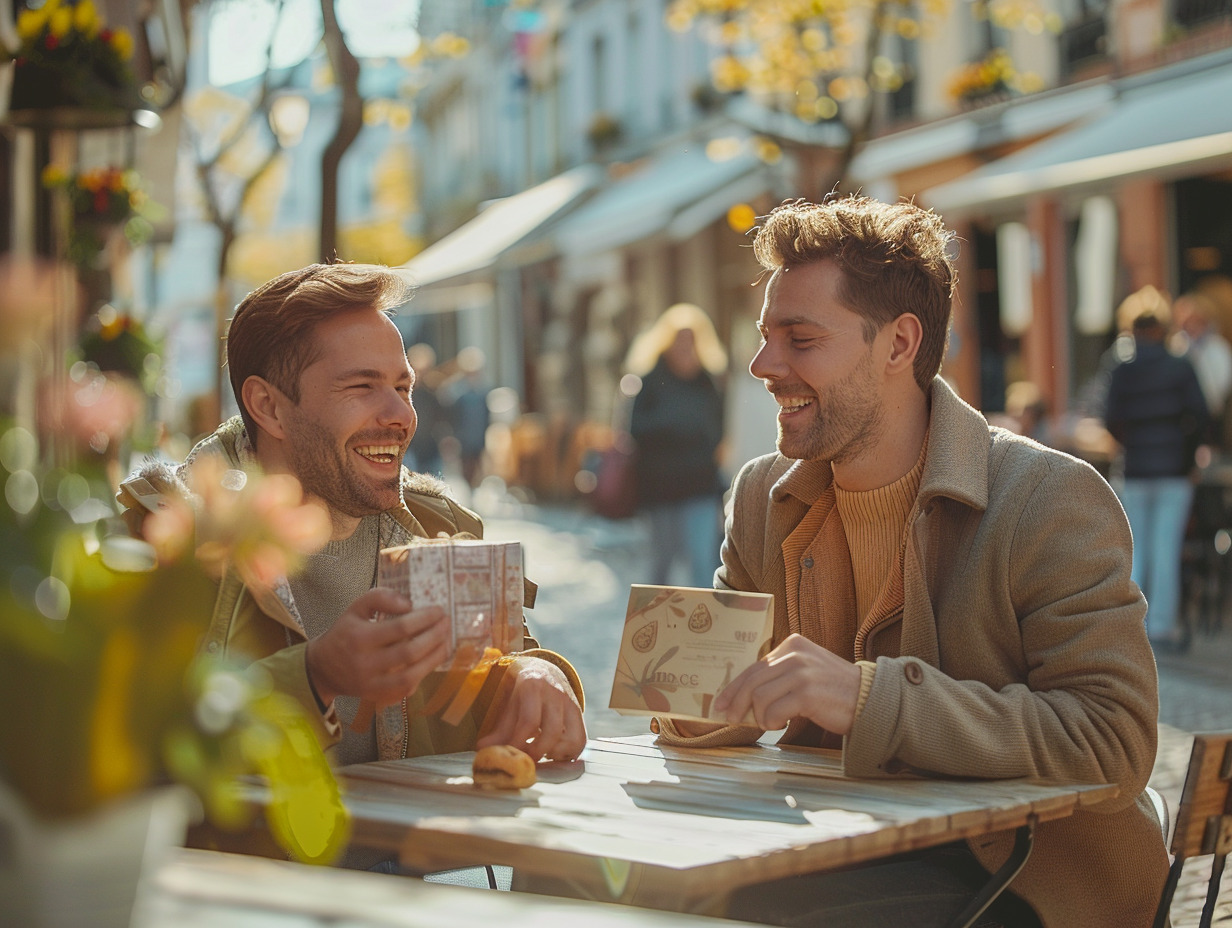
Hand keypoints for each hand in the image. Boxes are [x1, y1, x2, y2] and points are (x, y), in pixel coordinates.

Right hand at [305, 587, 449, 708]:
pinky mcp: (377, 697)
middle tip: (447, 623)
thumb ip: (379, 598)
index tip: (439, 610)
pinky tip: (433, 659)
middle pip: (409, 652)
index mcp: (359, 638)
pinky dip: (423, 674)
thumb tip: (408, 604)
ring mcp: (371, 684)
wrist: (323, 669)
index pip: (400, 628)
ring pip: (411, 675)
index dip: (425, 618)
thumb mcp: (355, 608)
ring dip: (435, 657)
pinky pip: (406, 689)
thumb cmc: (344, 633)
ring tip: (446, 641)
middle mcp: (365, 663)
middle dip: (435, 636)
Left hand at [477, 656, 586, 761]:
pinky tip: (553, 752)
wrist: (544, 672)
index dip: (519, 742)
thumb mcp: (510, 705)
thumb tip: (482, 749)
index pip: (529, 721)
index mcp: (533, 686)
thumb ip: (500, 729)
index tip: (511, 755)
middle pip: (552, 732)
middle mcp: (555, 693)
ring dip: (555, 753)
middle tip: (525, 761)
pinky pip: (580, 740)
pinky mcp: (579, 714)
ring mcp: (570, 703)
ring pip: (572, 738)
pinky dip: (568, 753)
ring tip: (541, 754)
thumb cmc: (522, 694)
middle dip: (537, 752)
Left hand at [712, 634, 861, 733]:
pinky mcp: (808, 692)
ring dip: (760, 716)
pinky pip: (774, 710)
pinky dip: (772, 721)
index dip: (734, 687)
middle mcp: (795, 654)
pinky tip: (782, 724)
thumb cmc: (833, 691)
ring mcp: (802, 672)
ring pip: (760, 697)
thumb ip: (779, 676)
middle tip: (732, 718)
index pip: (754, 667)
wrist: (867, 698)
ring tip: (771, 723)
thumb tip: (742, 697)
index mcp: (792, 645)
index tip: (721, 703)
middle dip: (737, 702)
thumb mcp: (805, 671)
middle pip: (752, 680)